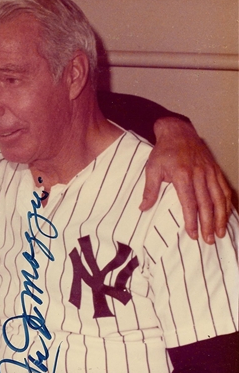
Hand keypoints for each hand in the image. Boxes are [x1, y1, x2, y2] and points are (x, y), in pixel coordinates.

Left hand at [141, 117, 231, 243]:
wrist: (178, 132)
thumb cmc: (163, 152)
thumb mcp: (151, 169)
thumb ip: (149, 189)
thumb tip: (143, 208)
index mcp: (182, 176)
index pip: (189, 203)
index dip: (192, 220)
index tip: (192, 235)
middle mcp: (199, 175)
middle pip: (207, 204)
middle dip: (209, 224)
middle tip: (209, 240)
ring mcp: (210, 172)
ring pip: (219, 198)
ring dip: (221, 217)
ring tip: (221, 233)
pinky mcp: (215, 170)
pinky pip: (224, 189)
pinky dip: (227, 203)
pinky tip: (228, 215)